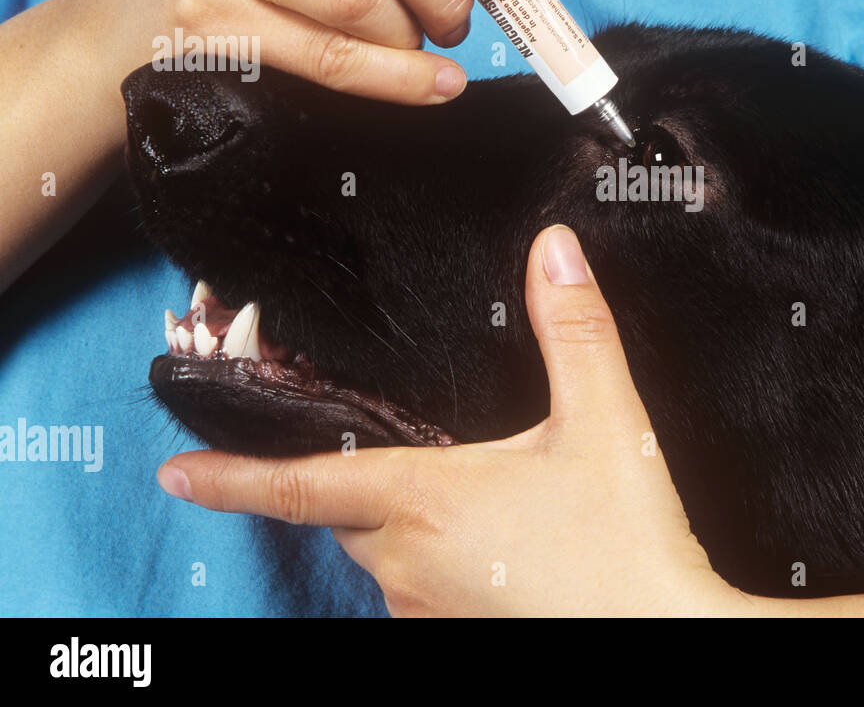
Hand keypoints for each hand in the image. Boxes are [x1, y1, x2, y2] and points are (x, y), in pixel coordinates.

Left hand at [157, 225, 748, 615]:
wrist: (666, 636)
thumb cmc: (625, 545)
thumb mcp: (604, 424)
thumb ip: (574, 332)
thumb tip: (555, 250)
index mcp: (424, 500)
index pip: (302, 484)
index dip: (232, 476)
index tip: (175, 473)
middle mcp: (407, 562)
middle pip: (343, 512)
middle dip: (344, 482)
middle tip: (366, 453)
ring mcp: (427, 607)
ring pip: (382, 553)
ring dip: (399, 522)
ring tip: (467, 495)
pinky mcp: (456, 632)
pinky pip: (418, 588)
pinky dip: (432, 557)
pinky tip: (491, 541)